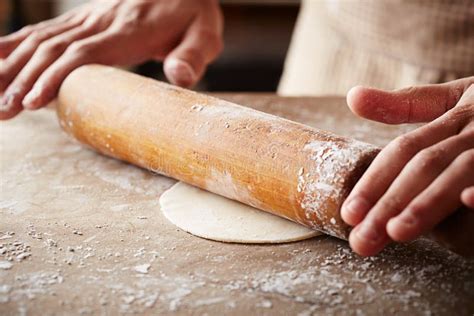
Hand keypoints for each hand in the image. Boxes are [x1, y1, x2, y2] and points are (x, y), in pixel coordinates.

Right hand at [0, 0, 222, 119]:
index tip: (31, 101)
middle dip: (24, 79)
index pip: (83, 54)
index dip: (54, 76)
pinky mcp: (84, 19)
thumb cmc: (193, 14)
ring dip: (14, 66)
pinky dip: (17, 43)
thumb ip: (192, 56)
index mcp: (128, 31)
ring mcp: (89, 19)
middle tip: (3, 111)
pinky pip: (45, 30)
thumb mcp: (204, 34)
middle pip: (53, 49)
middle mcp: (101, 22)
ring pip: (42, 40)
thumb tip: (180, 77)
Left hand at [342, 77, 473, 255]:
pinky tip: (470, 200)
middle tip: (362, 239)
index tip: (348, 213)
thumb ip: (406, 103)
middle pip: (425, 165)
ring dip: (430, 202)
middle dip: (390, 202)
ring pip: (460, 170)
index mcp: (456, 117)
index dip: (375, 180)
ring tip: (397, 230)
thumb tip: (352, 97)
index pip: (404, 151)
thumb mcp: (455, 99)